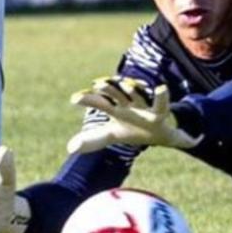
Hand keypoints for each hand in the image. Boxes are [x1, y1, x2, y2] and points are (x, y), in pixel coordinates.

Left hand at [67, 77, 202, 153]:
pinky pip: (161, 104)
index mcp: (115, 109)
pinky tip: (161, 89)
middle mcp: (128, 103)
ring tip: (126, 85)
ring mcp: (144, 106)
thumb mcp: (112, 135)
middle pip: (116, 94)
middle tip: (99, 84)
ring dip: (132, 89)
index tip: (74, 99)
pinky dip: (162, 97)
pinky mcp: (159, 113)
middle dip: (109, 89)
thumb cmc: (132, 128)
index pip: (99, 101)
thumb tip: (69, 148)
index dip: (88, 99)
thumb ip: (92, 140)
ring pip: (137, 95)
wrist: (158, 132)